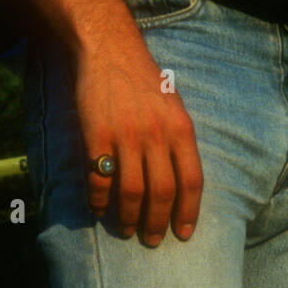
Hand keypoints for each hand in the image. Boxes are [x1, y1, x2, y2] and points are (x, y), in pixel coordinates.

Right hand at [72, 29, 203, 246]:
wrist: (109, 48)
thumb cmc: (143, 78)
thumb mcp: (173, 105)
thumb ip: (178, 139)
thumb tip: (181, 182)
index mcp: (180, 127)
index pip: (191, 181)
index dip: (188, 213)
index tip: (183, 233)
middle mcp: (156, 134)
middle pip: (162, 193)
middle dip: (158, 223)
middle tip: (152, 240)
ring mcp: (125, 135)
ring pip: (132, 192)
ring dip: (129, 218)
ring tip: (127, 229)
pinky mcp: (96, 135)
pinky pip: (99, 179)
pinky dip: (99, 200)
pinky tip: (99, 208)